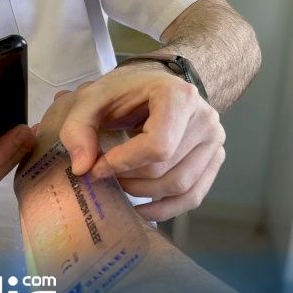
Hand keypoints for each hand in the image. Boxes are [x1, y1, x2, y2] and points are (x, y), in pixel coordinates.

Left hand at [56, 63, 225, 220]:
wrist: (156, 83)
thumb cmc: (126, 89)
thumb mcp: (93, 97)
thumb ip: (78, 127)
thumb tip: (82, 168)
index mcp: (179, 97)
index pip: (157, 146)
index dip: (123, 163)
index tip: (97, 167)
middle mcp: (205, 119)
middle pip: (165, 169)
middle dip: (129, 179)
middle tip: (104, 174)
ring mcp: (214, 141)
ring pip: (180, 187)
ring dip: (143, 194)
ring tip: (120, 184)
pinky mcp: (214, 159)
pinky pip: (193, 195)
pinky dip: (167, 209)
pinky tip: (142, 210)